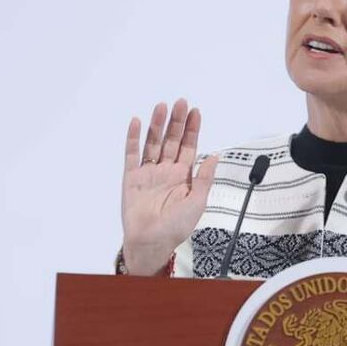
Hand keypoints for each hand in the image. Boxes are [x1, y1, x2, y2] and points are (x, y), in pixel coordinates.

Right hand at [121, 98, 217, 274]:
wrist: (152, 242)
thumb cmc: (176, 227)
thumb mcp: (198, 202)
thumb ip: (205, 178)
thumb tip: (215, 156)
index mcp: (183, 176)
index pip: (189, 147)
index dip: (193, 129)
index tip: (195, 112)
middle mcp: (166, 171)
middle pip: (172, 140)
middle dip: (177, 121)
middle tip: (180, 103)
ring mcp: (148, 173)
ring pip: (153, 143)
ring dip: (157, 125)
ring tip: (162, 107)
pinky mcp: (132, 178)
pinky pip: (132, 154)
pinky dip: (134, 138)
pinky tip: (138, 123)